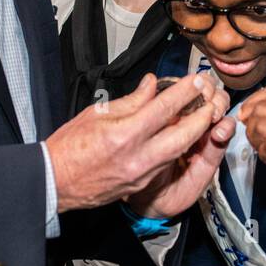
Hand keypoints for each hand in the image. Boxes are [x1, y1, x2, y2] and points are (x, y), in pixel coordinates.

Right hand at [47, 72, 225, 211]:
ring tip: (203, 117)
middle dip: (202, 117)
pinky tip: (182, 137)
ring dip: (194, 134)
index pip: (163, 108)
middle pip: (183, 135)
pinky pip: (166, 163)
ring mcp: (140, 174)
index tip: (196, 81)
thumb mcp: (97, 114)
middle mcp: (137, 156)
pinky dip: (177, 148)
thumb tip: (151, 85)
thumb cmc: (69, 147)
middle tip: (212, 101)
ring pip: (178, 151)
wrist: (53, 182)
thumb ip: (131, 100)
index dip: (184, 92)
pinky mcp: (140, 184)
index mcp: (124, 134)